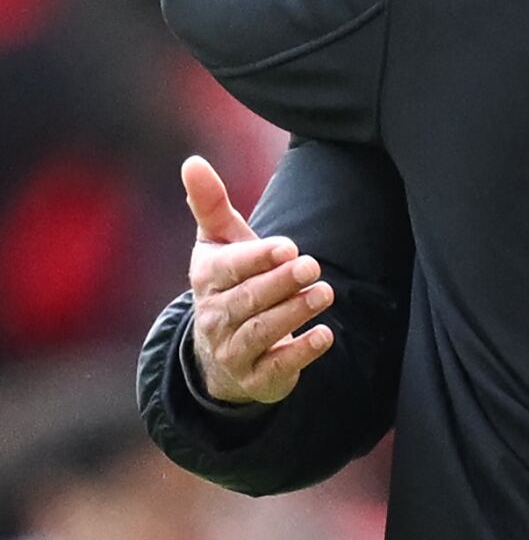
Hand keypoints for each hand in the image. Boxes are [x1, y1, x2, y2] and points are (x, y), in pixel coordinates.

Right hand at [183, 155, 334, 405]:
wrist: (220, 352)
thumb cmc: (229, 282)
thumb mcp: (219, 243)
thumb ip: (210, 204)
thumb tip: (192, 161)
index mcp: (207, 278)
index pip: (229, 268)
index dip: (257, 258)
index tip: (287, 246)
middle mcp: (215, 316)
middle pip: (247, 301)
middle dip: (280, 283)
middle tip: (313, 266)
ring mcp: (232, 350)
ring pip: (261, 332)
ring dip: (293, 313)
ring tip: (324, 293)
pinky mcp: (256, 378)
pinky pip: (276, 368)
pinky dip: (300, 353)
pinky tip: (325, 335)